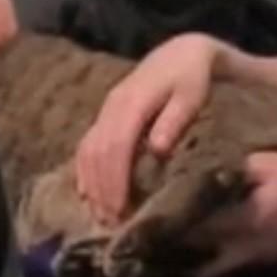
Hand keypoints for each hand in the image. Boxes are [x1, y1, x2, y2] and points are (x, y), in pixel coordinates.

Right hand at [74, 33, 222, 222]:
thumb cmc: (192, 76)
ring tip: (100, 216)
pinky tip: (87, 194)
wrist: (180, 52)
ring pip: (87, 151)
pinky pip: (85, 145)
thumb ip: (175, 118)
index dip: (114, 181)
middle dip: (101, 190)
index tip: (119, 211)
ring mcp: (104, 111)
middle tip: (110, 224)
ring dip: (91, 185)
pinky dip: (83, 171)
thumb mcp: (192, 93)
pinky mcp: (104, 116)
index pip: (115, 146)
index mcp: (130, 102)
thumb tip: (158, 149)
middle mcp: (110, 107)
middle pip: (97, 153)